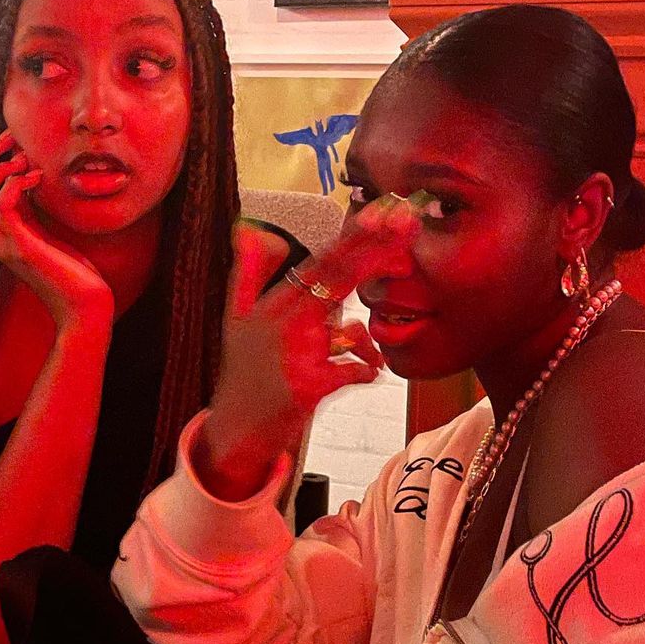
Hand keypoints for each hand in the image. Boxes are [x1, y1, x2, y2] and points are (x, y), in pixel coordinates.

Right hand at [0, 122, 113, 333]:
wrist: (85, 306)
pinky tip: (35, 177)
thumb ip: (31, 205)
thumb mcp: (47, 228)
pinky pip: (1, 208)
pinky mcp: (19, 250)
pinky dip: (14, 185)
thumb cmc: (73, 270)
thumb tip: (25, 172)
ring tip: (22, 159)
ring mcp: (3, 244)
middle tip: (10, 140)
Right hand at [196, 197, 419, 499]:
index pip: (321, 261)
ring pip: (352, 330)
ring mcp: (294, 354)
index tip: (384, 212)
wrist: (234, 431)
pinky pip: (354, 371)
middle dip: (378, 250)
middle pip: (339, 277)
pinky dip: (365, 371)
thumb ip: (247, 271)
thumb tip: (247, 228)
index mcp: (273, 303)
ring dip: (366, 343)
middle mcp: (282, 321)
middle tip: (409, 226)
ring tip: (368, 358)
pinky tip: (366, 375)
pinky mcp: (307, 388)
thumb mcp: (236, 318)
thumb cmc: (244, 373)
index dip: (355, 235)